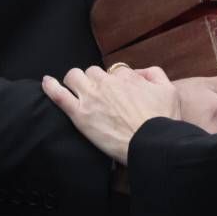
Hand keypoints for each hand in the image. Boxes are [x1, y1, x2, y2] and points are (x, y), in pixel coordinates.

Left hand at [42, 65, 182, 163]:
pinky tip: (47, 82)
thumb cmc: (163, 121)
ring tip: (77, 90)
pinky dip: (51, 86)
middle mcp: (107, 83)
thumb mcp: (169, 91)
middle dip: (95, 80)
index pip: (115, 71)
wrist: (152, 144)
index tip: (117, 92)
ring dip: (76, 81)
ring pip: (75, 76)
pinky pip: (59, 95)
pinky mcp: (80, 115)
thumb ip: (155, 74)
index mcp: (127, 78)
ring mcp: (91, 98)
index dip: (116, 81)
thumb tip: (139, 72)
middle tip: (99, 96)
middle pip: (93, 71)